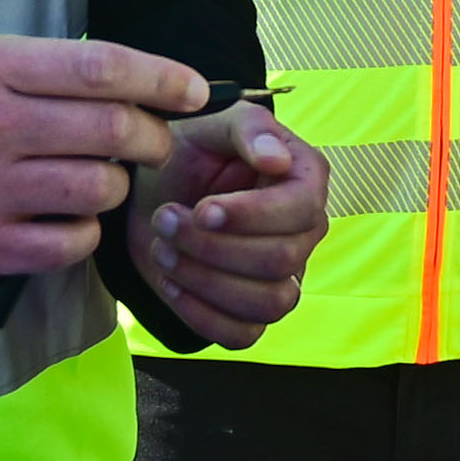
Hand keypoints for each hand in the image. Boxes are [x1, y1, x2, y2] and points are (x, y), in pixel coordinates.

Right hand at [0, 37, 199, 290]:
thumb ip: (42, 70)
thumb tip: (135, 81)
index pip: (100, 66)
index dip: (161, 77)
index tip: (193, 90)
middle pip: (112, 129)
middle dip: (152, 137)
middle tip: (155, 142)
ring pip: (98, 189)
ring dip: (114, 187)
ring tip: (96, 181)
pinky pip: (71, 243)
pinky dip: (86, 232)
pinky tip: (68, 219)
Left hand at [131, 98, 329, 348]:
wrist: (154, 192)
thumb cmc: (190, 153)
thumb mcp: (211, 124)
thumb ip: (247, 130)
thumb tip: (277, 160)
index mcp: (305, 179)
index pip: (301, 210)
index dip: (252, 216)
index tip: (203, 209)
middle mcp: (304, 232)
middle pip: (279, 260)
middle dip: (213, 245)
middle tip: (164, 220)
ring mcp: (284, 277)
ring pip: (268, 303)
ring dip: (205, 280)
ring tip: (162, 249)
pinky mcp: (252, 312)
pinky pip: (244, 335)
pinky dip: (202, 315)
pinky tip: (171, 282)